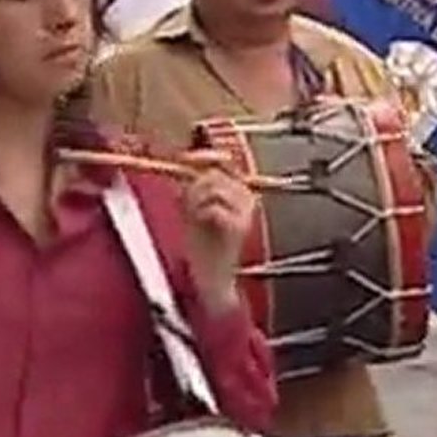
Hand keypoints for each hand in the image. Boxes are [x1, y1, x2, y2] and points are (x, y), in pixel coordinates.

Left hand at [179, 153, 256, 313]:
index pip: (227, 162)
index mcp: (242, 193)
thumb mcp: (197, 208)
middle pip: (215, 174)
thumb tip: (187, 157)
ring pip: (212, 189)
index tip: (186, 157)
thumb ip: (196, 184)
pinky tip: (200, 226)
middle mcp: (249, 200)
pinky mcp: (240, 226)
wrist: (211, 279)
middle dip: (194, 187)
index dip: (206, 156)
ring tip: (193, 218)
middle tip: (188, 206)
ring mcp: (246, 213)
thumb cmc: (203, 245)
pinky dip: (201, 214)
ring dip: (195, 201)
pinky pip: (213, 207)